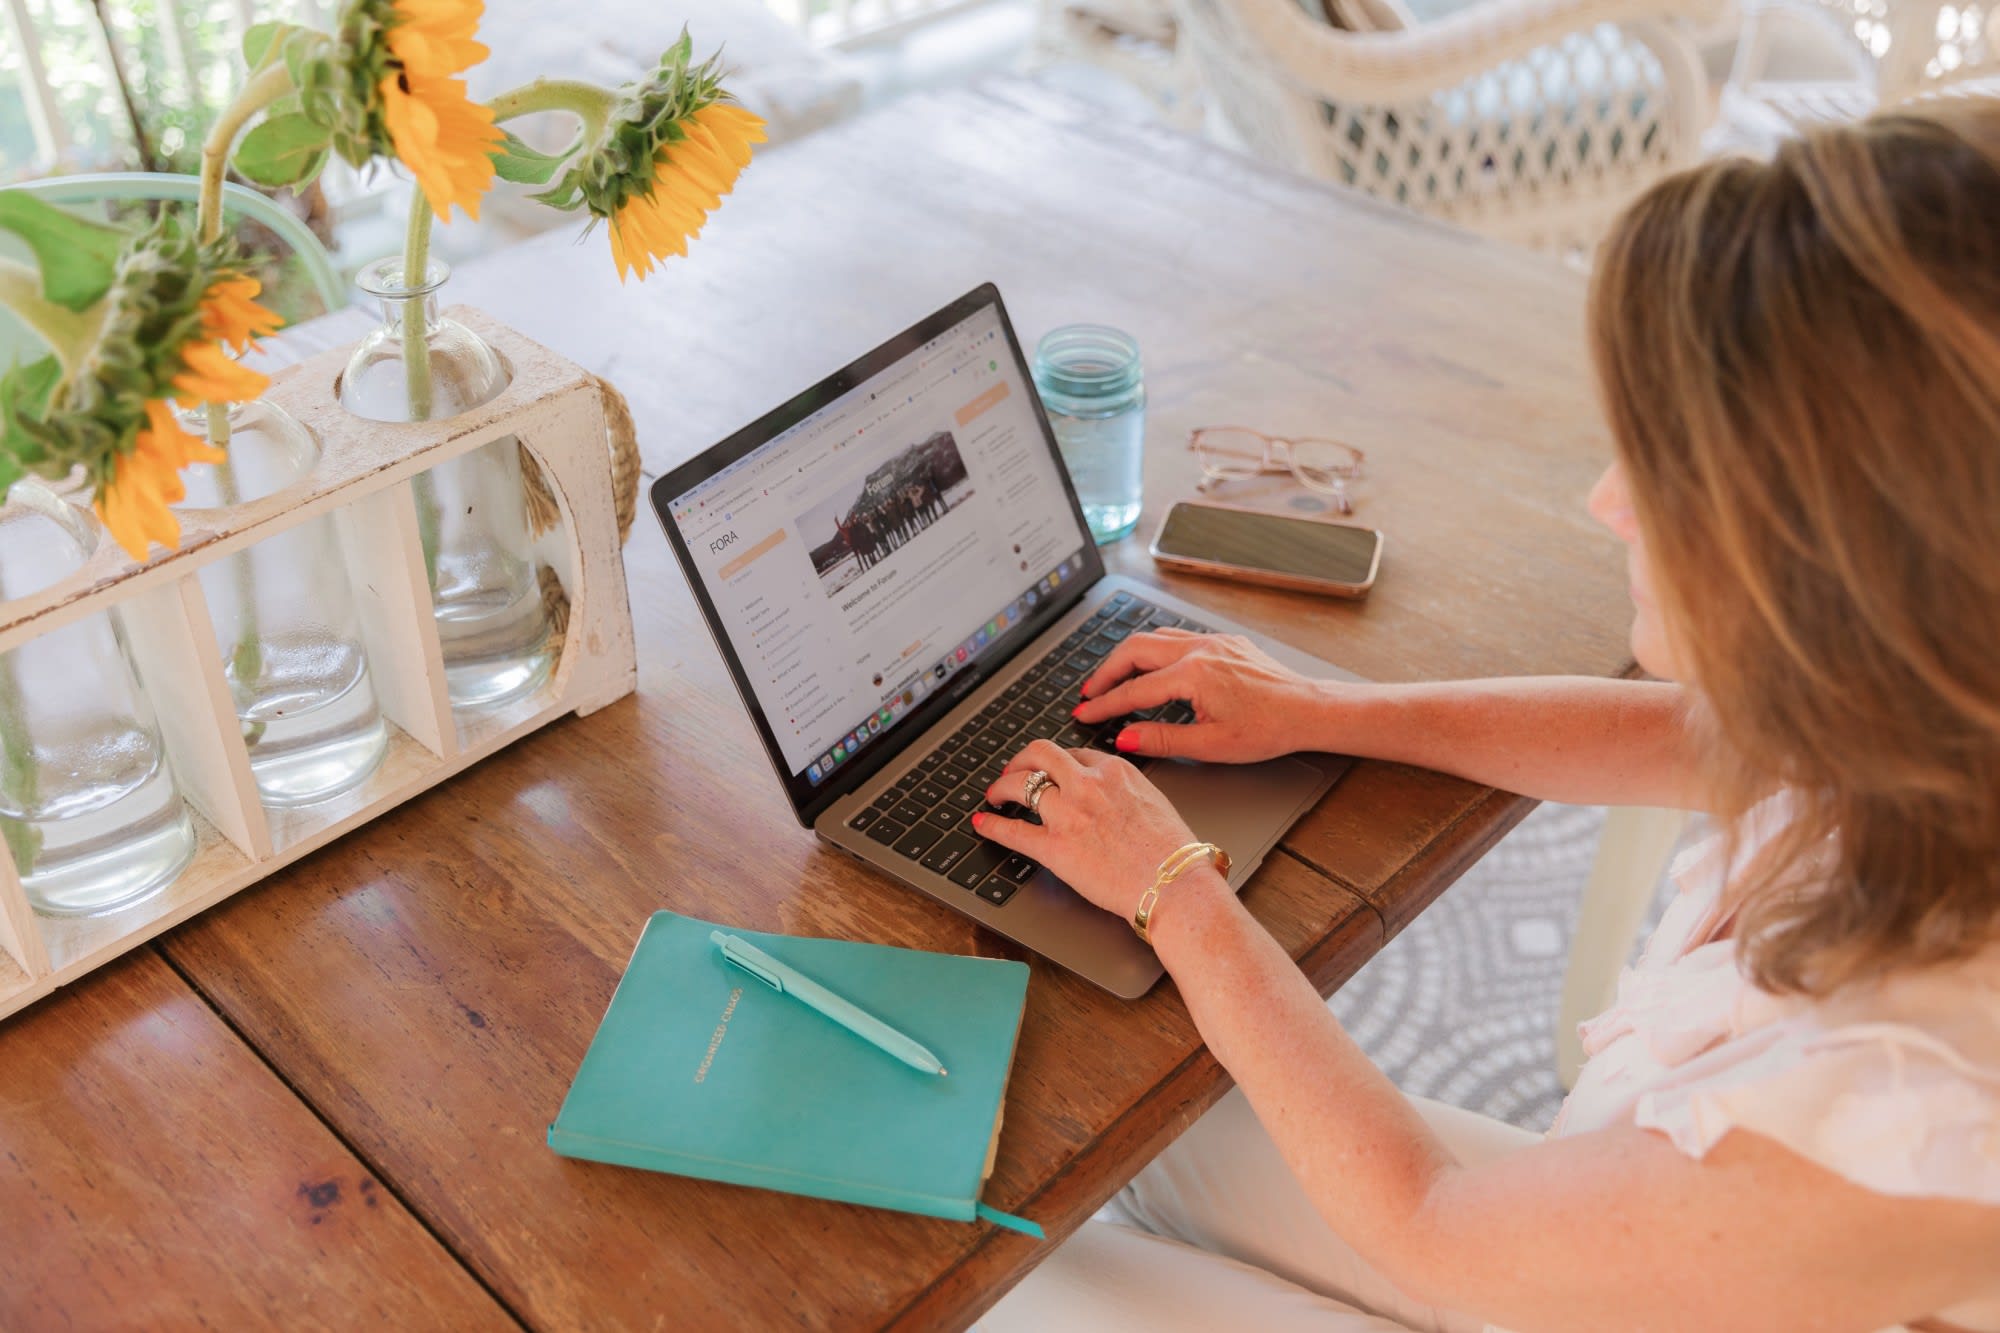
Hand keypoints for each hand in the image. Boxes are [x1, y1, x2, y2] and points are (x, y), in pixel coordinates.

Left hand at [971, 739, 1198, 921]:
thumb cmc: (1173, 853)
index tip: (1049, 770)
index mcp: (1114, 772)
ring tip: (995, 794)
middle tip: (1013, 772)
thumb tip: (1113, 797)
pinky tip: (983, 823)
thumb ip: (1126, 792)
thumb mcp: (1154, 802)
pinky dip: (992, 825)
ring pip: (1020, 783)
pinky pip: (1012, 830)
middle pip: (1040, 754)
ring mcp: (1068, 813)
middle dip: (1021, 760)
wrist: (1174, 884)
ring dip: (1002, 787)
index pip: (1074, 754)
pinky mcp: (1054, 847)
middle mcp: (1088, 784)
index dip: (1056, 763)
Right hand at [1074, 629, 1330, 762]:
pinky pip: (1178, 638)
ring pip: (1155, 638)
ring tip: (1113, 679)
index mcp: (1193, 674)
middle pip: (1134, 649)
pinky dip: (1154, 651)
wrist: (1308, 710)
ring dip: (1128, 657)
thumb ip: (1162, 740)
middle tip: (1089, 693)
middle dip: (1106, 671)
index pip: (1134, 690)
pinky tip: (1151, 667)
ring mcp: (1212, 641)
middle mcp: (1199, 650)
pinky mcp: (1224, 642)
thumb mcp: (1211, 745)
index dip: (1104, 705)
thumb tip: (1125, 738)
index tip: (1083, 714)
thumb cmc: (1268, 730)